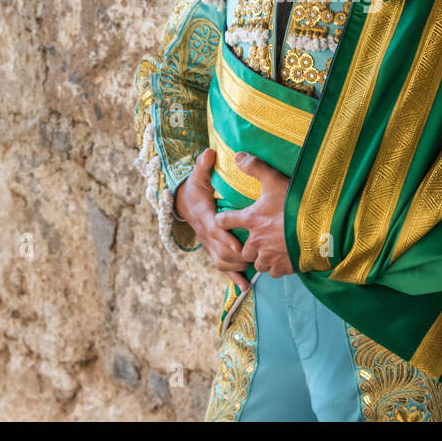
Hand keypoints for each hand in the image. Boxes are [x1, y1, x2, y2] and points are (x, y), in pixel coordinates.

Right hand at [174, 148, 250, 292]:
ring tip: (257, 268)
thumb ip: (203, 166)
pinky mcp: (213, 251)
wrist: (183, 204)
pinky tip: (246, 288)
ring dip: (239, 267)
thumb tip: (209, 152)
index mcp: (206, 217)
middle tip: (258, 258)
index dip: (227, 238)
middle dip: (239, 256)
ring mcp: (209, 245)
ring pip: (223, 262)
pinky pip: (222, 268)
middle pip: (222, 251)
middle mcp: (206, 235)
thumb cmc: (195, 188)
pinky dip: (234, 279)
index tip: (239, 243)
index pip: (216, 230)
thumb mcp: (198, 176)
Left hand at [214, 152, 293, 277]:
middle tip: (256, 239)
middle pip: (243, 248)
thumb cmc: (296, 203)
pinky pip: (273, 272)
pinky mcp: (284, 266)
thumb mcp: (274, 180)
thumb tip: (237, 156)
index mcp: (251, 219)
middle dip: (247, 245)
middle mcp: (257, 240)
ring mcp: (270, 256)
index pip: (225, 221)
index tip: (222, 220)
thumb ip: (255, 167)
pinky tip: (282, 260)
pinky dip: (276, 267)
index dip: (222, 220)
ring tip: (269, 251)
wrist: (321, 227)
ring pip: (257, 262)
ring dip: (261, 258)